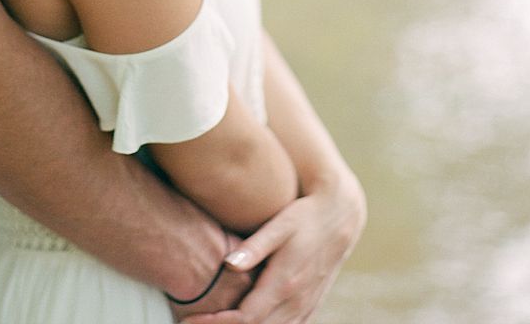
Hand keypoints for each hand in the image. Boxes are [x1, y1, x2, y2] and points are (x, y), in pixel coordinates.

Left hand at [180, 174, 365, 323]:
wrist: (340, 217)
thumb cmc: (304, 216)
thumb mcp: (280, 225)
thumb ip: (255, 246)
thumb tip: (227, 263)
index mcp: (284, 283)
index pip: (245, 318)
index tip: (190, 321)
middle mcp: (295, 301)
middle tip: (191, 322)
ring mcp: (305, 306)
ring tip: (212, 323)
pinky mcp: (310, 305)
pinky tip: (244, 323)